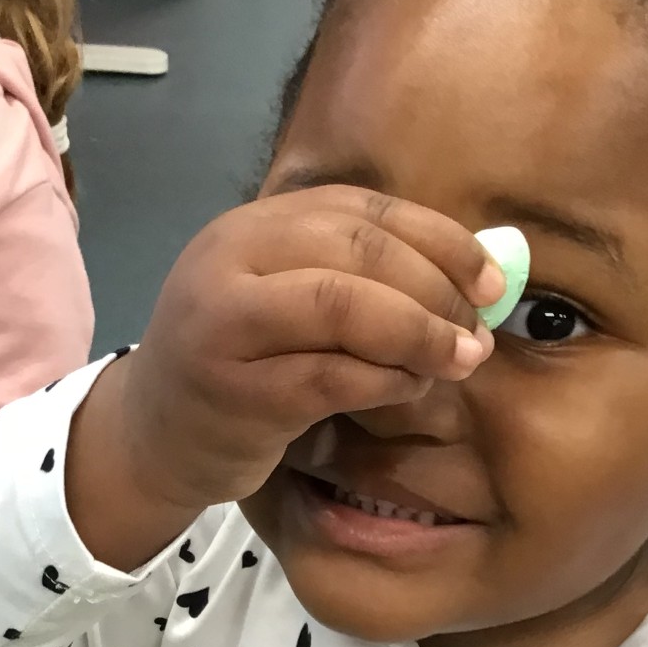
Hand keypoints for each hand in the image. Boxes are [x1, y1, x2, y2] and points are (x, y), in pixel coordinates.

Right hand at [67, 188, 503, 569]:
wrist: (155, 438)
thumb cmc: (241, 368)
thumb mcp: (289, 303)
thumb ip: (362, 278)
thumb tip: (480, 271)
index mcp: (251, 226)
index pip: (362, 209)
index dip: (439, 240)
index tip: (492, 281)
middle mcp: (229, 261)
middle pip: (358, 251)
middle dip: (436, 290)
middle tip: (477, 333)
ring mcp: (223, 325)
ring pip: (344, 307)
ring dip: (418, 335)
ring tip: (458, 362)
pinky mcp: (233, 392)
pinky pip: (331, 376)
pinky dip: (385, 382)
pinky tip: (407, 390)